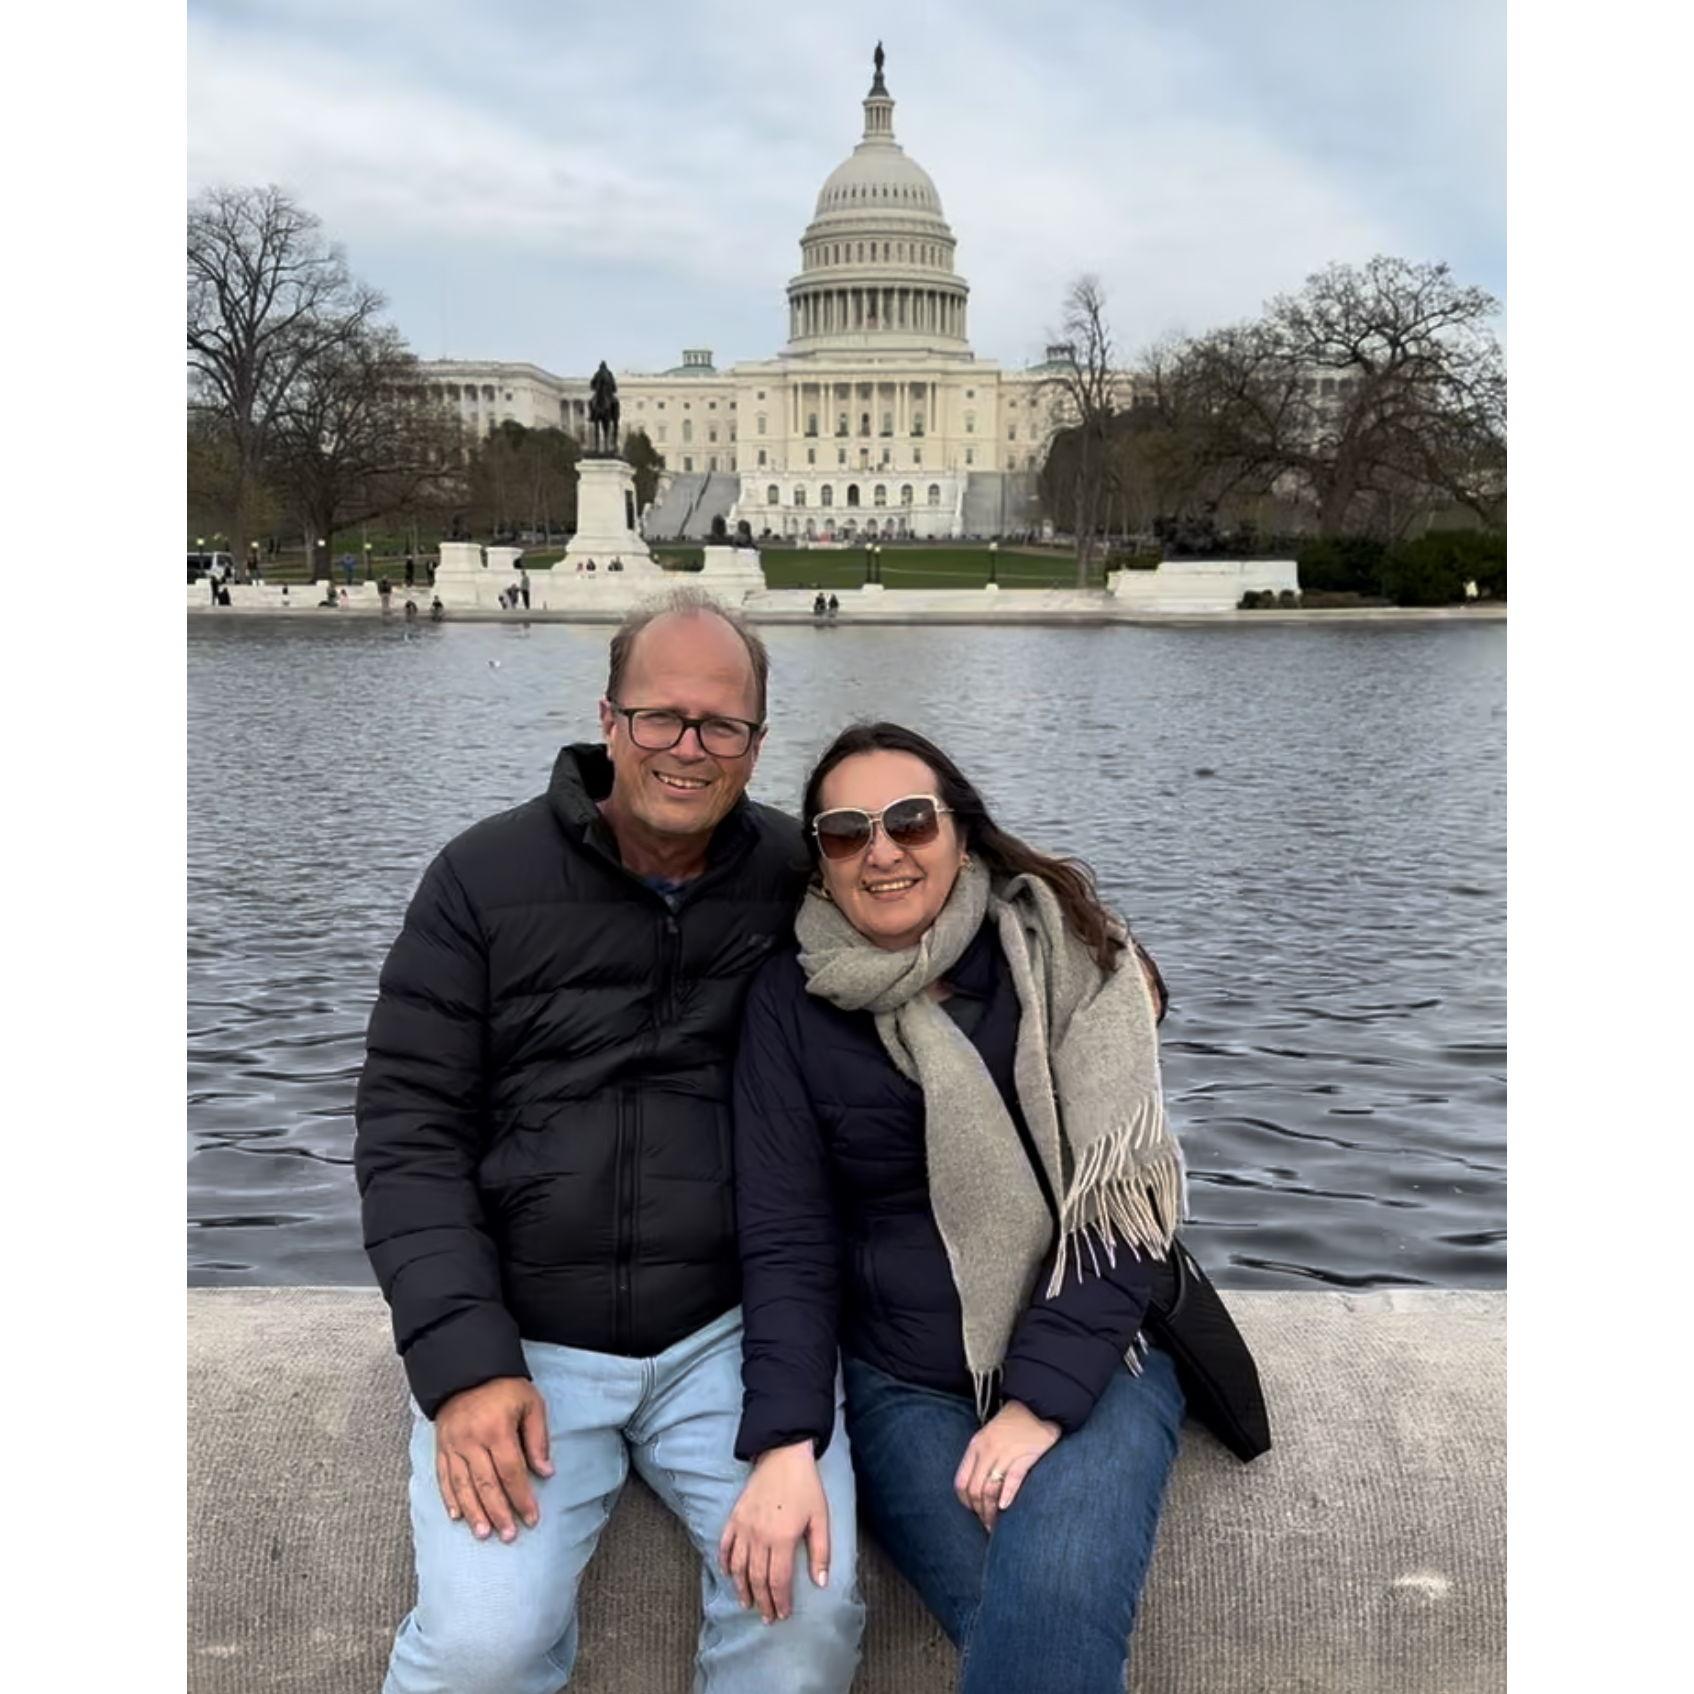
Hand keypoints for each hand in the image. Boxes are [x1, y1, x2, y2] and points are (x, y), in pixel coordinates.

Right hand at [433, 1376, 553, 1542]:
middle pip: (486, 1484)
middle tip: (509, 1536)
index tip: (532, 1518)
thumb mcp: (530, 1403)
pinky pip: (443, 1477)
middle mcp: (472, 1440)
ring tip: (484, 1533)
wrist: (467, 1369)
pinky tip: (457, 1516)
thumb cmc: (505, 1386)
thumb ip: (537, 1438)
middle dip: (499, 1513)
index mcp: (497, 1429)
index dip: (522, 1497)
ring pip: (462, 1486)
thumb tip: (546, 1472)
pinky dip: (449, 1498)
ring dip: (474, 1513)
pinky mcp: (440, 1446)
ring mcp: (453, 1444)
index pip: (511, 1472)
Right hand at [718, 1440, 831, 1623]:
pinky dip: (724, 1563)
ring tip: (746, 1603)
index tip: (783, 1615)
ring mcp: (744, 1527)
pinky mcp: (735, 1517)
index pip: (778, 1581)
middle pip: (757, 1579)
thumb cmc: (806, 1487)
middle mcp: (759, 1537)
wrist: (783, 1455)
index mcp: (782, 1539)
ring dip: (741, 1589)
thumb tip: (820, 1583)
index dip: (780, 1601)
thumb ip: (820, 1552)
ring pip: (738, 1567)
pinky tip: (728, 1574)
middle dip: (762, 1602)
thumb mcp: (821, 1518)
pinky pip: (725, 1545)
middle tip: (766, 1618)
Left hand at [954, 1401, 1059, 1530]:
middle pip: (974, 1490)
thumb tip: (977, 1491)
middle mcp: (987, 1450)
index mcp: (976, 1446)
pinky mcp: (1025, 1455)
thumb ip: (981, 1460)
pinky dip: (1007, 1495)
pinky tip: (1006, 1507)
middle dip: (979, 1512)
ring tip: (997, 1526)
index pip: (961, 1482)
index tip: (974, 1512)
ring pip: (990, 1489)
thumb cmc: (1012, 1425)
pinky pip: (1012, 1478)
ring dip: (992, 1512)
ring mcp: (1005, 1453)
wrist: (1037, 1406)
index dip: (965, 1502)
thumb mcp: (989, 1438)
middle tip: (988, 1525)